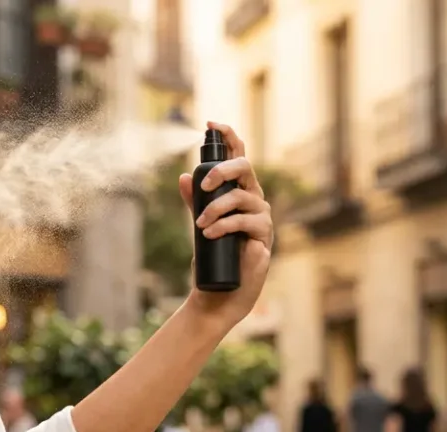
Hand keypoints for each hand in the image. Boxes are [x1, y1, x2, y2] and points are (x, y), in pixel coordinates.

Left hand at [179, 121, 272, 326]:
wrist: (217, 292)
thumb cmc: (212, 256)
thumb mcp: (200, 224)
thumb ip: (194, 203)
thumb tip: (182, 177)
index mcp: (240, 191)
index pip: (239, 157)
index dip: (229, 138)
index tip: (211, 123)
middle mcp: (255, 200)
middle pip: (246, 169)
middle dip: (223, 171)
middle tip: (203, 185)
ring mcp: (262, 219)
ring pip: (243, 197)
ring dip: (217, 208)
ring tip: (200, 225)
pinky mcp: (264, 238)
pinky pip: (246, 222)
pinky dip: (225, 225)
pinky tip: (211, 233)